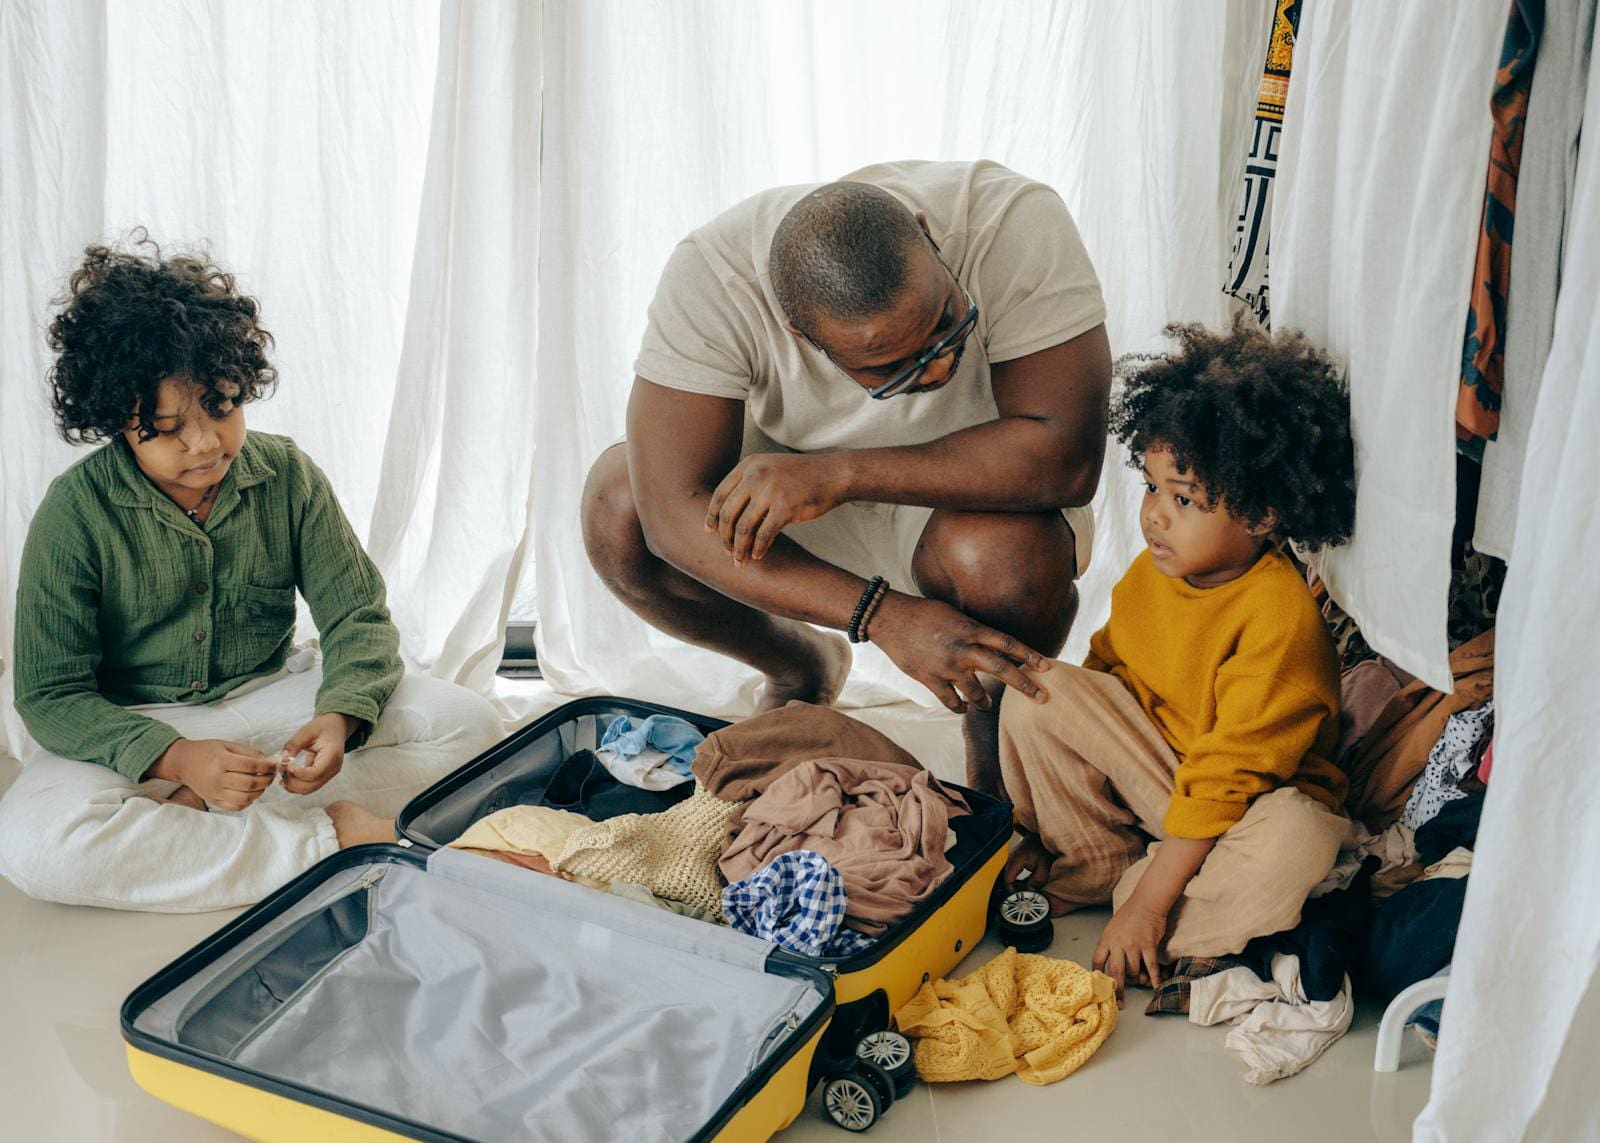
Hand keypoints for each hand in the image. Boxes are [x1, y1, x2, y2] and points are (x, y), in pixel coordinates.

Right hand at [155, 739, 277, 811]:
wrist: (183, 763)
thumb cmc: (207, 751)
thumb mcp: (227, 745)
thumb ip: (248, 753)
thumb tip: (268, 761)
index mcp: (221, 760)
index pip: (251, 766)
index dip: (267, 766)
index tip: (274, 765)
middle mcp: (217, 778)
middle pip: (250, 783)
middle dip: (266, 780)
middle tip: (271, 775)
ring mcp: (214, 792)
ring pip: (245, 798)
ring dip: (259, 792)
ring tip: (262, 784)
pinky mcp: (213, 800)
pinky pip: (235, 807)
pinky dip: (248, 802)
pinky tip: (251, 793)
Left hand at [278, 713, 359, 794]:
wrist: (336, 727)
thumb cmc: (323, 727)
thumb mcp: (307, 731)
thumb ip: (294, 745)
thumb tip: (281, 760)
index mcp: (332, 756)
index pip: (315, 773)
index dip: (298, 773)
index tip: (287, 765)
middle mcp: (333, 769)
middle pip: (311, 786)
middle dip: (292, 782)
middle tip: (281, 769)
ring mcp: (329, 774)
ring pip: (309, 789)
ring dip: (293, 785)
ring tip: (282, 772)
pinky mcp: (323, 776)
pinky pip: (309, 786)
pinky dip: (296, 785)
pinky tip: (287, 777)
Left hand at [705, 454, 846, 565]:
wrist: (833, 474)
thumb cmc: (801, 476)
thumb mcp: (770, 468)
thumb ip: (749, 483)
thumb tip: (728, 513)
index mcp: (749, 465)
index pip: (720, 494)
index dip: (712, 515)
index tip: (709, 531)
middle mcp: (756, 476)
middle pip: (729, 514)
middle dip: (725, 537)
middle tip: (727, 551)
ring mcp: (770, 491)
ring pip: (744, 528)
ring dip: (739, 548)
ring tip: (740, 561)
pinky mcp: (785, 507)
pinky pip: (764, 535)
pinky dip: (758, 549)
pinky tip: (758, 556)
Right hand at [867, 593, 1051, 712]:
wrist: (889, 619)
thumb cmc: (922, 612)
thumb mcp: (953, 613)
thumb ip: (972, 628)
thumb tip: (990, 640)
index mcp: (970, 629)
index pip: (1007, 643)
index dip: (1029, 655)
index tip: (1047, 666)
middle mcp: (963, 649)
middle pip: (1001, 670)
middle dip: (1025, 685)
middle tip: (1042, 698)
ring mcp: (947, 666)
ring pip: (976, 692)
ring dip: (985, 701)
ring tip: (989, 704)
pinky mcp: (930, 678)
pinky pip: (951, 700)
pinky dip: (959, 707)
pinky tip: (963, 708)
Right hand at [1004, 829, 1050, 892]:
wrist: (1042, 837)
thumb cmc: (1043, 847)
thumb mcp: (1044, 866)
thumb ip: (1037, 880)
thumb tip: (1031, 891)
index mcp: (1015, 861)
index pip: (1007, 881)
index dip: (1012, 892)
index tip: (1020, 897)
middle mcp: (1010, 860)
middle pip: (1006, 880)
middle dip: (1014, 890)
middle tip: (1024, 896)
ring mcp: (1011, 859)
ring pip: (1009, 877)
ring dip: (1016, 884)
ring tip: (1026, 890)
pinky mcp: (1014, 859)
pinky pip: (1012, 873)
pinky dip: (1017, 880)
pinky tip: (1025, 883)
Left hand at [1092, 899, 1167, 1006]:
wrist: (1146, 902)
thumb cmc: (1130, 915)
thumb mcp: (1112, 928)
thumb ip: (1110, 945)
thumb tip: (1111, 964)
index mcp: (1106, 939)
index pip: (1097, 961)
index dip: (1098, 976)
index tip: (1100, 986)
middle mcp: (1117, 944)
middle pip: (1115, 973)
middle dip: (1117, 991)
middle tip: (1119, 1003)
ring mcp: (1133, 945)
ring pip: (1133, 972)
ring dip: (1137, 979)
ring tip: (1141, 980)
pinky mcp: (1148, 946)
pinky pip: (1151, 967)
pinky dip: (1154, 979)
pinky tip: (1155, 986)